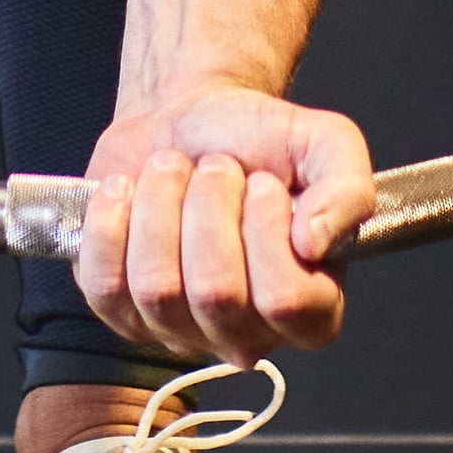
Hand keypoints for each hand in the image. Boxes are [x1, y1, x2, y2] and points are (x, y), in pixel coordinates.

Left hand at [73, 85, 375, 363]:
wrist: (190, 118)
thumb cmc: (260, 140)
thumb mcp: (326, 144)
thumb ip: (347, 190)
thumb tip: (316, 242)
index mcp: (310, 309)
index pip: (287, 301)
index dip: (267, 230)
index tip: (263, 183)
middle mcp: (246, 335)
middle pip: (215, 294)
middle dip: (209, 206)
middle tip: (217, 167)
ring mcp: (178, 331)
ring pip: (157, 289)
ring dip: (161, 205)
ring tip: (175, 171)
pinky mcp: (121, 311)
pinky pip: (104, 284)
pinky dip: (111, 220)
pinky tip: (128, 190)